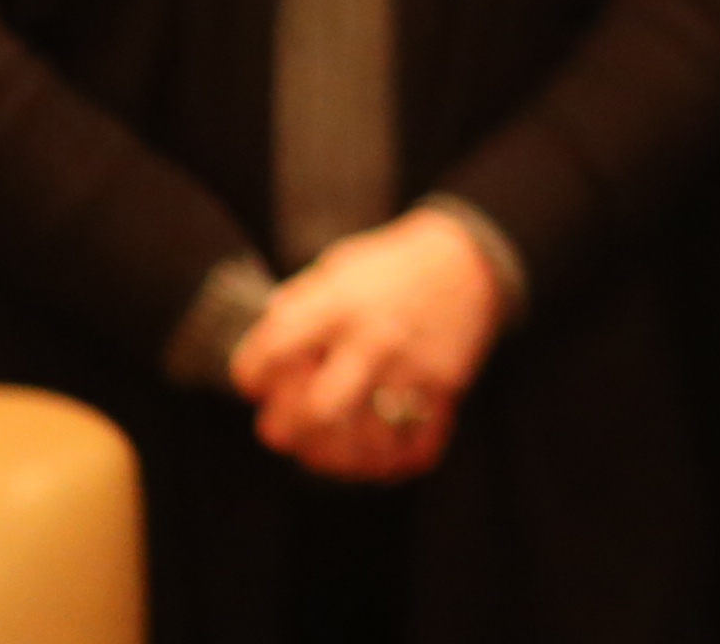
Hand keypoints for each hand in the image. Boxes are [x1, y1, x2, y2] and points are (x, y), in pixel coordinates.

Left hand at [228, 211, 504, 481]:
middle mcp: (374, 338)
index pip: (273, 352)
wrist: (469, 258)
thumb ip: (298, 310)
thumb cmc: (389, 266)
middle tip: (283, 428)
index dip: (250, 373)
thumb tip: (265, 354)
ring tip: (322, 447)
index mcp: (339, 304)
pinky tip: (372, 454)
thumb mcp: (336, 269)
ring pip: (363, 442)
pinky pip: (414, 446)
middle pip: (316, 412)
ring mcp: (412, 368)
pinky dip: (389, 461)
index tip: (256, 378)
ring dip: (333, 455)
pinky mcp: (444, 388)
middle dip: (287, 430)